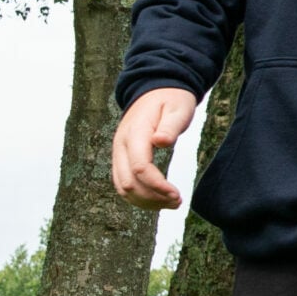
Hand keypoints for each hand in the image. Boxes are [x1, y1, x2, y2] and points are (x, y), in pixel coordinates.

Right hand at [111, 90, 197, 208]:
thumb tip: (160, 142)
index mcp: (135, 133)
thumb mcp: (178, 107)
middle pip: (128, 183)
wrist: (155, 91)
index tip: (177, 195)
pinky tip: (159, 199)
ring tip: (172, 204)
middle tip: (178, 203)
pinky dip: (139, 196)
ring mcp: (118, 153)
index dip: (156, 186)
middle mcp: (121, 146)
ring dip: (145, 201)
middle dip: (152, 198)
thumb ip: (170, 126)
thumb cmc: (172, 100)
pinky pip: (123, 184)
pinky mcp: (121, 159)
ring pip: (123, 188)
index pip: (139, 168)